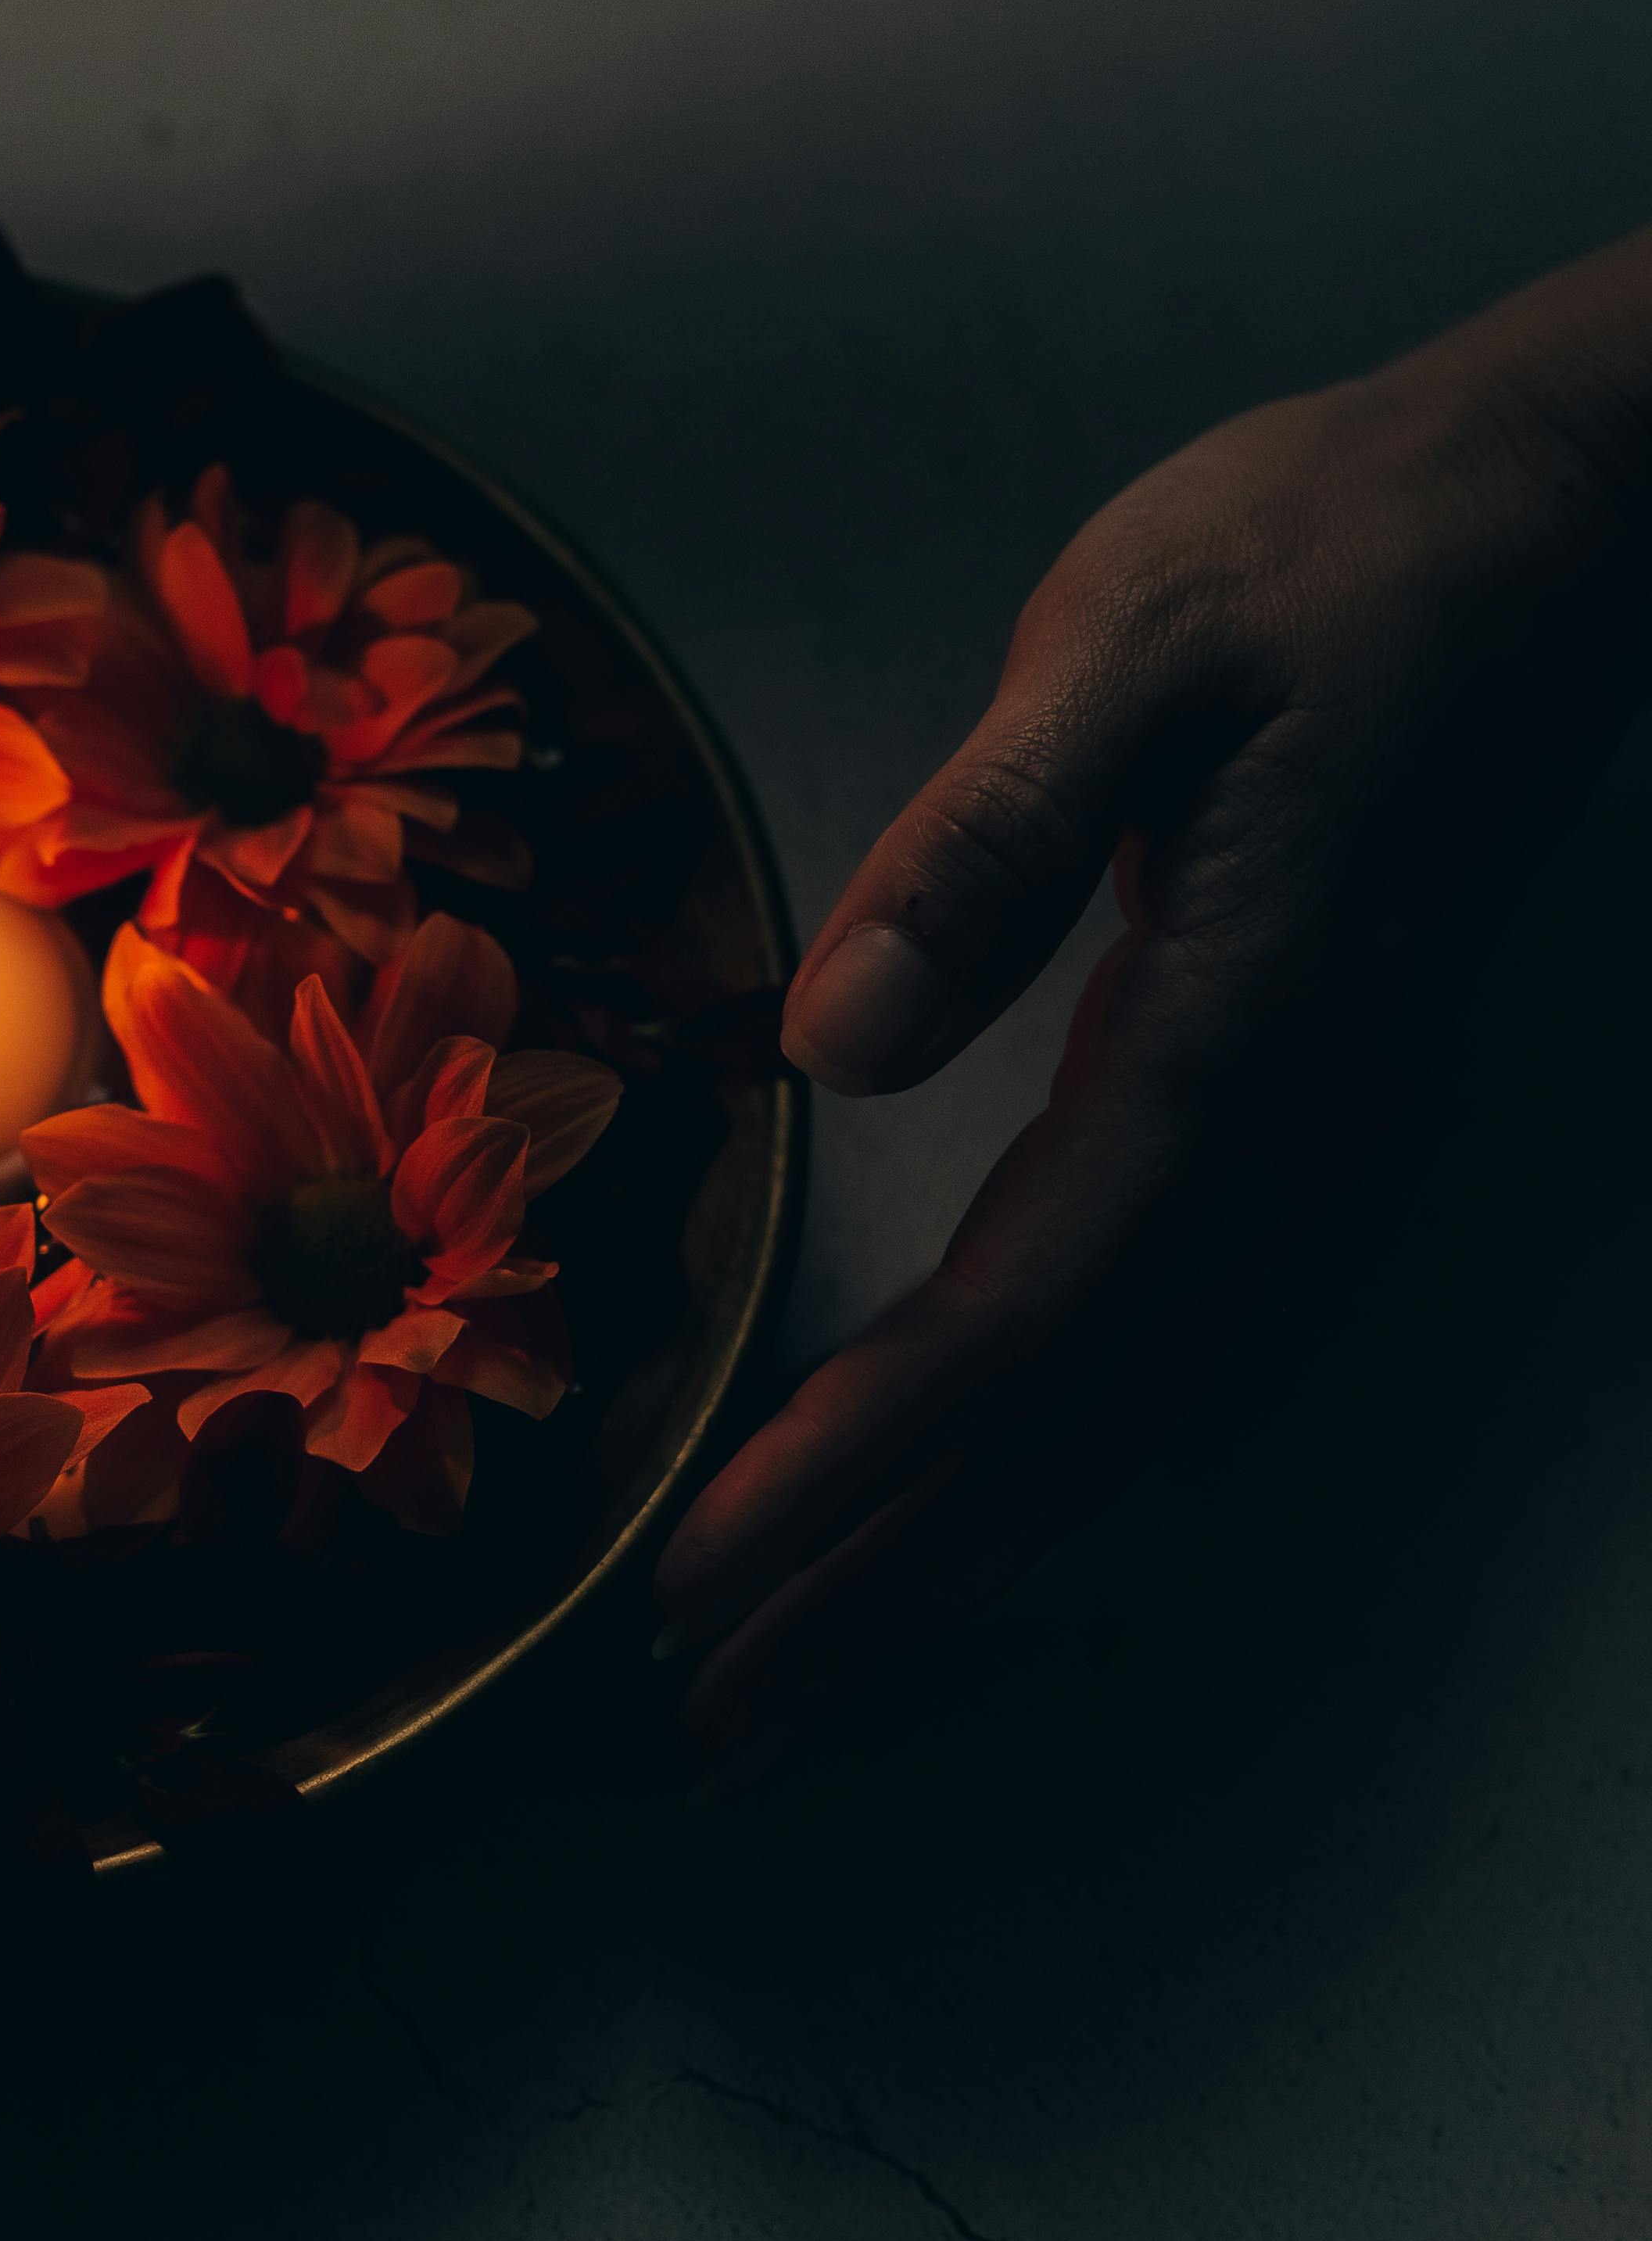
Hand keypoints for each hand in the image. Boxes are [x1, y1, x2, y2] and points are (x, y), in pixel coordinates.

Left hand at [654, 273, 1651, 1759]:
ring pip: (1115, 1422)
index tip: (698, 1571)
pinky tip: (937, 1515)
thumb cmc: (1329, 552)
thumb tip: (831, 1040)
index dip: (853, 1463)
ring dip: (948, 1564)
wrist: (1541, 514)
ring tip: (787, 1685)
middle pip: (1063, 1434)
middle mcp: (1276, 1144)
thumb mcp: (1134, 640)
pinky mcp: (1284, 1119)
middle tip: (706, 1725)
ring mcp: (1299, 1149)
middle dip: (880, 1591)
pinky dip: (1028, 1466)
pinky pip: (1149, 1352)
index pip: (1015, 1318)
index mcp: (1227, 1046)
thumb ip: (992, 844)